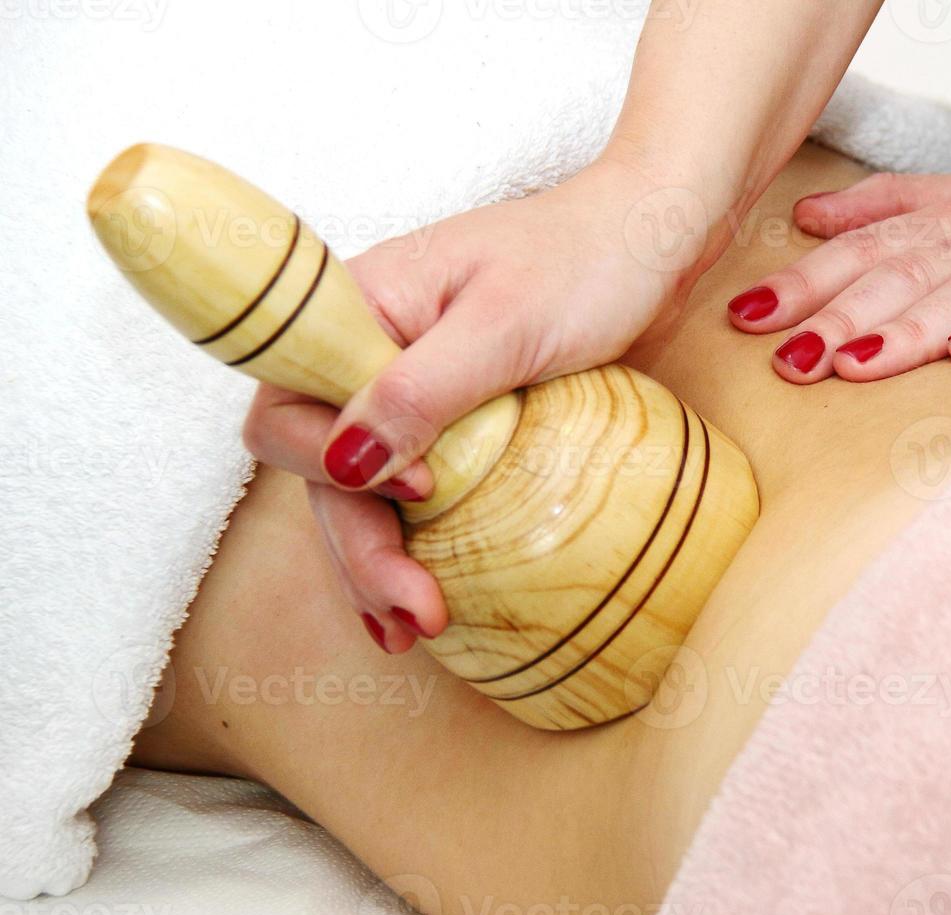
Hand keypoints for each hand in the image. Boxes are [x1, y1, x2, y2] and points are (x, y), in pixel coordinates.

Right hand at [241, 158, 688, 651]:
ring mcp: (409, 388)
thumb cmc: (586, 258)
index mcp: (356, 310)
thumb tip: (347, 459)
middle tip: (415, 615)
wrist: (653, 239)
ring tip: (413, 629)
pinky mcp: (456, 418)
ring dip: (378, 562)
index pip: (288, 408)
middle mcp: (367, 353)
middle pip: (324, 467)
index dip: (332, 466)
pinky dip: (414, 543)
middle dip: (359, 547)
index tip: (420, 489)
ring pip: (363, 488)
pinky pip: (412, 488)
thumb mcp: (506, 324)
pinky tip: (425, 594)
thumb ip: (422, 389)